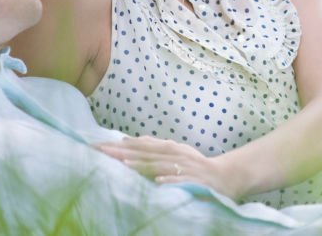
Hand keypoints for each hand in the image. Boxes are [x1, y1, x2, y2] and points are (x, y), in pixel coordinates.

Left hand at [95, 136, 244, 199]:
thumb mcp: (175, 154)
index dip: (117, 146)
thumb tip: (129, 140)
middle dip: (122, 153)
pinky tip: (159, 182)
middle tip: (100, 152)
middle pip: (145, 153)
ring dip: (144, 165)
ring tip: (125, 165)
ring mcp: (186, 168)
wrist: (227, 176)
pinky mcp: (198, 181)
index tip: (95, 147)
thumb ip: (154, 148)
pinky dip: (172, 180)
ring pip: (162, 165)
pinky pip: (183, 181)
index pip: (139, 146)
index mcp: (168, 148)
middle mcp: (176, 155)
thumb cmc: (196, 167)